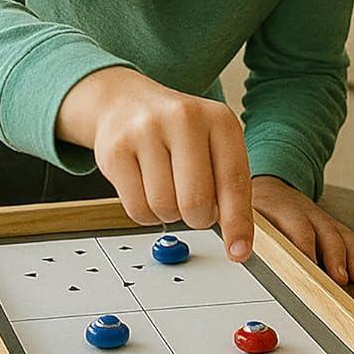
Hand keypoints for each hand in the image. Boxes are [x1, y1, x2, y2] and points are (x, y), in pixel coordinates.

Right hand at [61, 68, 253, 261]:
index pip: (234, 181)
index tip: (239, 251)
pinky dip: (146, 213)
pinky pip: (137, 209)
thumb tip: (237, 241)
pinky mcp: (115, 150)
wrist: (125, 102)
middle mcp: (184, 119)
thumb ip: (229, 185)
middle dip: (198, 218)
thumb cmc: (178, 133)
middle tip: (195, 208)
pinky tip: (147, 188)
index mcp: (220, 120)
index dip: (237, 223)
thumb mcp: (214, 144)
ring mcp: (146, 131)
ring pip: (164, 208)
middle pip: (196, 202)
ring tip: (168, 188)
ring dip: (170, 213)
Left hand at [253, 175, 353, 285]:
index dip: (307, 249)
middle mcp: (307, 213)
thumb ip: (245, 230)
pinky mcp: (333, 225)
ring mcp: (322, 219)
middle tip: (340, 279)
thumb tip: (240, 250)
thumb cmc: (257, 207)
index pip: (298, 229)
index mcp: (283, 209)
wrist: (270, 186)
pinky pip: (353, 237)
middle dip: (336, 258)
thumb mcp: (244, 214)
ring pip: (343, 236)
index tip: (311, 268)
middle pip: (327, 234)